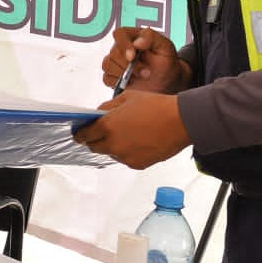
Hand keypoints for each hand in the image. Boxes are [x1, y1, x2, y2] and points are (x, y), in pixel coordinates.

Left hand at [74, 91, 190, 168]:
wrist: (182, 121)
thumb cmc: (157, 106)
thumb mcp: (127, 98)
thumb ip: (107, 107)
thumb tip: (97, 114)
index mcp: (108, 126)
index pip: (84, 135)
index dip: (81, 133)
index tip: (79, 133)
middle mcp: (114, 144)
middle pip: (94, 147)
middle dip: (94, 140)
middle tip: (100, 133)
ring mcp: (125, 156)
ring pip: (111, 153)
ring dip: (113, 145)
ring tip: (128, 133)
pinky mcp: (137, 164)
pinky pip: (125, 158)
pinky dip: (127, 151)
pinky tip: (138, 140)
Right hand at [101, 26, 189, 93]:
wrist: (168, 82)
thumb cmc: (167, 62)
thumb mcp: (166, 47)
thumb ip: (153, 38)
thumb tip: (137, 42)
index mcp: (133, 37)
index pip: (119, 34)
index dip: (123, 45)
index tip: (132, 57)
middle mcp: (121, 48)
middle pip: (113, 53)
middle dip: (128, 65)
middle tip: (146, 73)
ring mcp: (116, 63)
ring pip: (107, 65)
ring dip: (123, 74)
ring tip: (141, 77)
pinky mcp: (114, 77)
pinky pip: (106, 78)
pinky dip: (117, 82)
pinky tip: (132, 83)